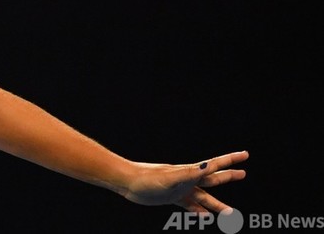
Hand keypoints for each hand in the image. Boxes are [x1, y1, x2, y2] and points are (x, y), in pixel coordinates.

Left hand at [122, 150, 248, 213]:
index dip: (230, 160)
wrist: (128, 182)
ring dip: (217, 204)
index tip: (245, 155)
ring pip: (204, 197)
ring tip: (231, 213)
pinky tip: (205, 218)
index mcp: (190, 172)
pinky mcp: (171, 197)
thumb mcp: (170, 176)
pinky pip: (189, 206)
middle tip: (244, 173)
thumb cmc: (147, 178)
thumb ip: (189, 173)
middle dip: (228, 176)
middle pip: (213, 178)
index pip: (214, 165)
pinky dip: (199, 212)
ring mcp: (180, 189)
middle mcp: (188, 179)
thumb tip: (208, 165)